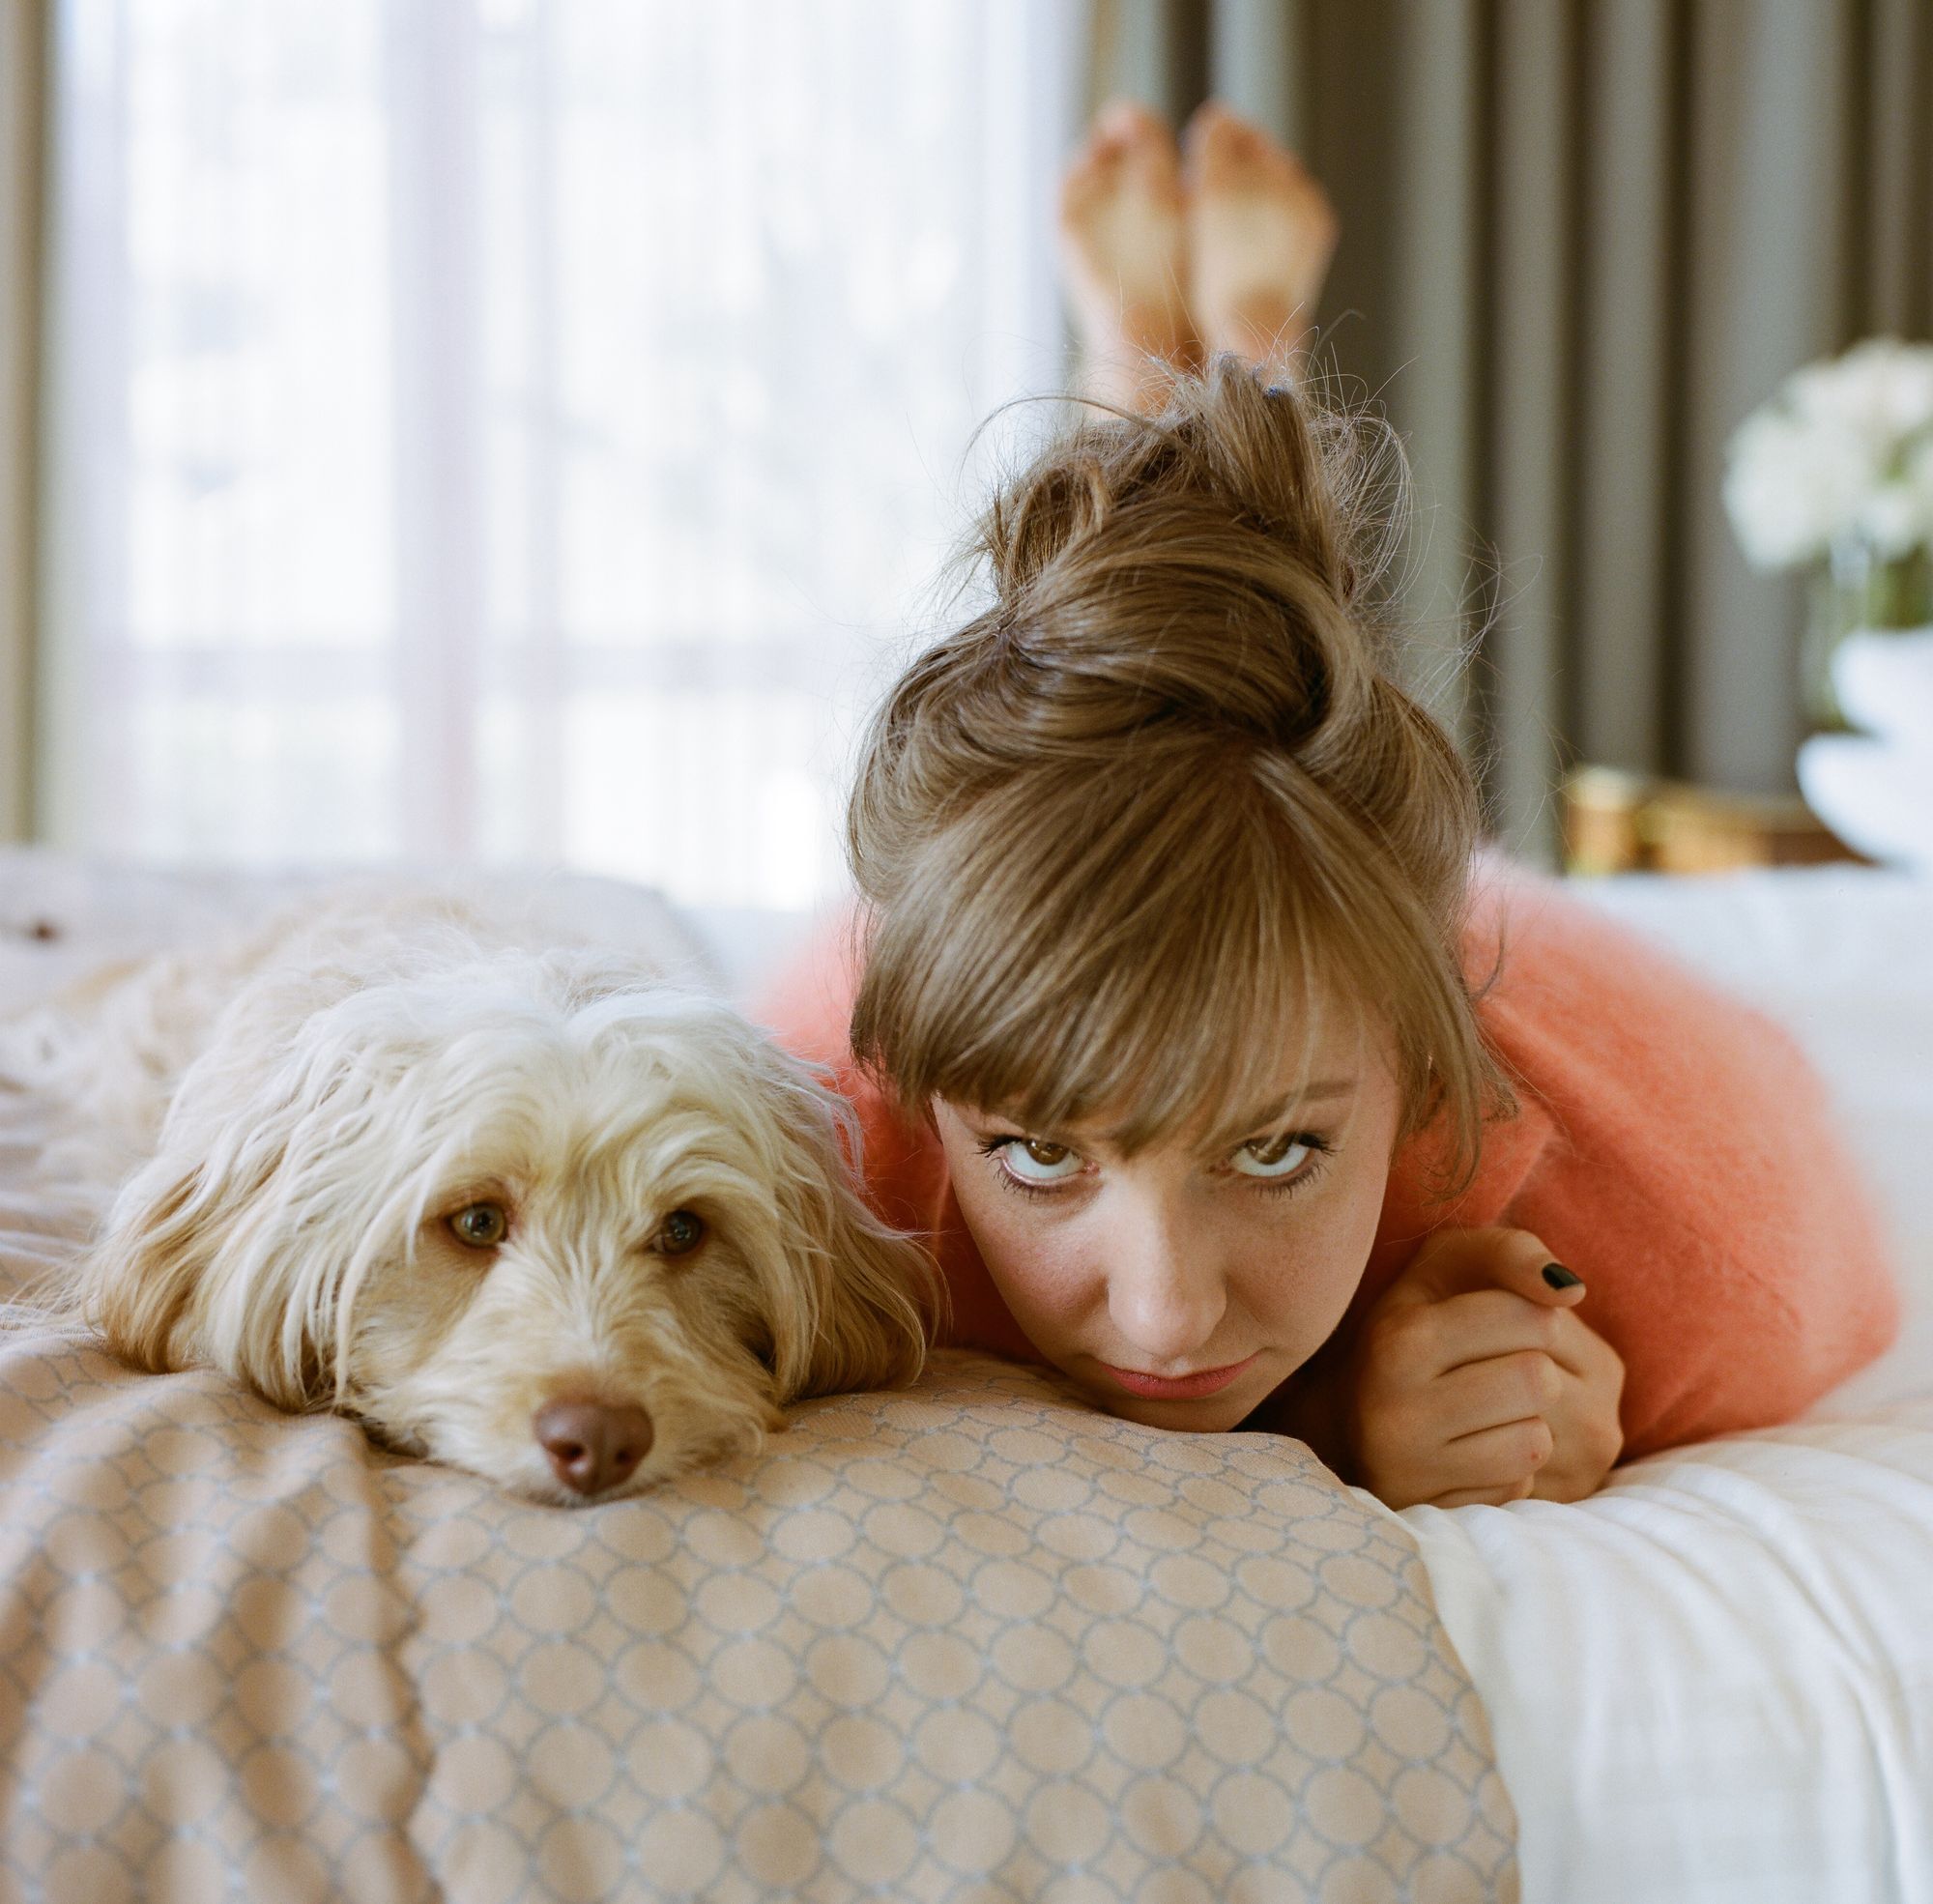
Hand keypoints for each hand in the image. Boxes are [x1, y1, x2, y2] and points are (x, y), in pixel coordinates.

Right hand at [1345, 1226, 1625, 1508]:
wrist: (1346, 1413)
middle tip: (1498, 1368)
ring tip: (1487, 1411)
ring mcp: (1412, 1471)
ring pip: (1535, 1441)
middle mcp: (1397, 1408)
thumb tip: (1570, 1290)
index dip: (1534, 1315)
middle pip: (1537, 1381)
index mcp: (1401, 1340)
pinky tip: (1474, 1450)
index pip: (1529, 1316)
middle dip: (1535, 1370)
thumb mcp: (1446, 1267)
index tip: (1503, 1321)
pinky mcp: (1432, 1514)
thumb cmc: (1415, 1325)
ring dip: (1527, 1423)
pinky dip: (1512, 1469)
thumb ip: (1510, 1253)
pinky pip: (1518, 1492)